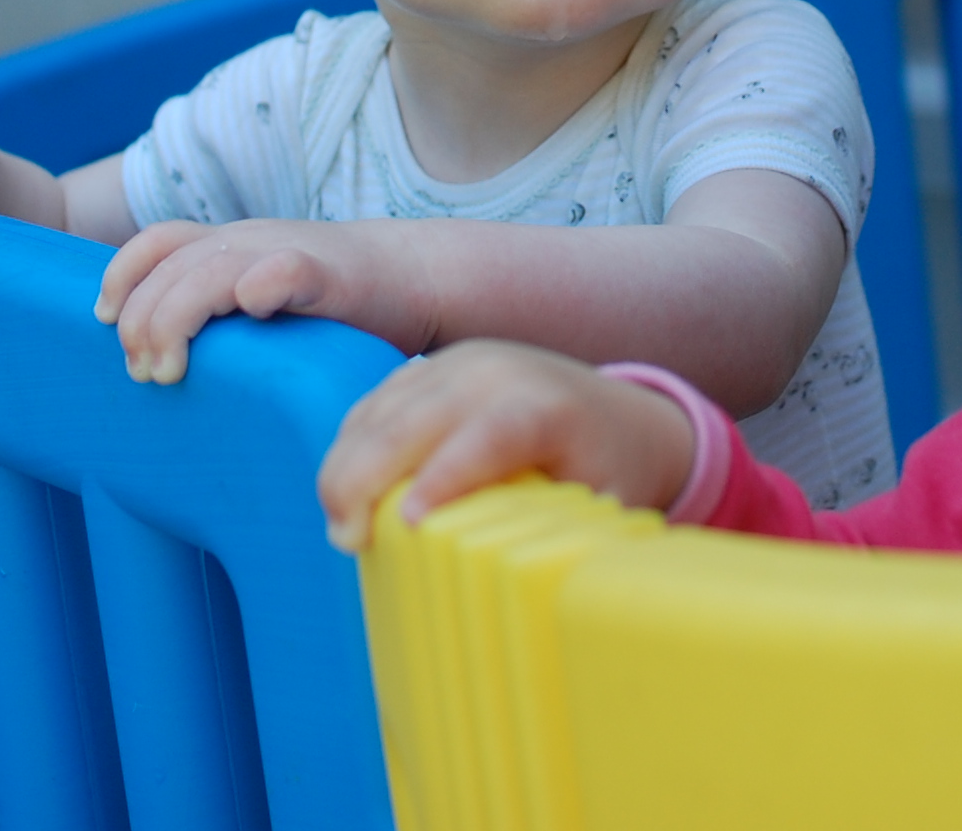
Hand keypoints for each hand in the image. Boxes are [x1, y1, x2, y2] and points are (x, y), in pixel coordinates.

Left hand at [95, 219, 432, 384]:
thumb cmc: (334, 304)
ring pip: (210, 270)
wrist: (416, 276)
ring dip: (176, 318)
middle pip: (170, 266)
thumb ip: (216, 315)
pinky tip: (250, 306)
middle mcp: (249, 241)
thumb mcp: (260, 296)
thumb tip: (153, 365)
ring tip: (169, 369)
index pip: (155, 244)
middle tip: (142, 373)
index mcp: (228, 244)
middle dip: (141, 321)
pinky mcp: (330, 274)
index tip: (104, 323)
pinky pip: (287, 269)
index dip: (120, 278)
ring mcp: (287, 252)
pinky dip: (261, 283)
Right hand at [316, 339, 697, 553]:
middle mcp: (495, 374)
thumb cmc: (612, 469)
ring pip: (379, 411)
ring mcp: (457, 364)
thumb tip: (532, 598)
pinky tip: (346, 492)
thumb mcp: (607, 506)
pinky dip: (352, 447)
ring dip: (346, 467)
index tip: (408, 524)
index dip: (444, 477)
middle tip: (348, 540)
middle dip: (365, 478)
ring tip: (342, 527)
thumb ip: (568, 539)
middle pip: (411, 420)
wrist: (619, 413)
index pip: (488, 436)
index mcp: (546, 407)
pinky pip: (374, 404)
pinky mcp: (431, 369)